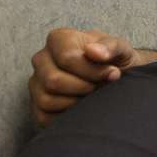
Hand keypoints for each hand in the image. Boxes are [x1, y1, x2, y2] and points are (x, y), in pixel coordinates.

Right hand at [28, 28, 142, 125]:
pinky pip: (44, 117)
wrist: (113, 78)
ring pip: (46, 100)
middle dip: (84, 87)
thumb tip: (93, 51)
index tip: (112, 73)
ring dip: (76, 103)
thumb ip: (110, 46)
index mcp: (59, 39)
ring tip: (92, 96)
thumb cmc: (114, 60)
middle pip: (53, 80)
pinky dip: (67, 116)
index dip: (91, 71)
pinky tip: (82, 107)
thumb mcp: (120, 49)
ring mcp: (36, 82)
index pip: (67, 58)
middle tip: (100, 86)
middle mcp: (42, 59)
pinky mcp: (36, 105)